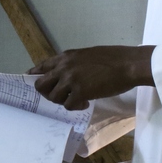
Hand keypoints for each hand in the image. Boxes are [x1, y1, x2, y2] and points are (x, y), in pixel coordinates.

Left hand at [30, 45, 155, 109]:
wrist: (128, 64)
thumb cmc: (112, 58)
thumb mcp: (86, 55)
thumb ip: (73, 63)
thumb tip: (65, 74)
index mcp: (66, 57)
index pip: (41, 66)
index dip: (35, 76)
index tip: (33, 82)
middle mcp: (64, 67)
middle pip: (41, 85)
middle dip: (47, 93)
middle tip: (60, 96)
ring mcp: (71, 80)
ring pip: (53, 97)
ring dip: (62, 101)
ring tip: (76, 100)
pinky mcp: (80, 92)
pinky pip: (68, 105)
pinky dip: (75, 107)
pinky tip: (86, 103)